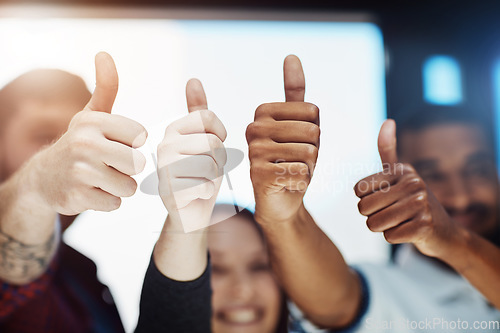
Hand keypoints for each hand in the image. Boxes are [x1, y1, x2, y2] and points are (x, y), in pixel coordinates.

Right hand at [29, 52, 146, 214]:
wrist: (45, 177)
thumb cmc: (79, 144)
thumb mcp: (91, 115)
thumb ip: (106, 88)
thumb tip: (104, 54)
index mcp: (93, 121)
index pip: (141, 137)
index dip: (133, 144)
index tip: (116, 144)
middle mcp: (85, 143)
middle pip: (138, 164)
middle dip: (128, 168)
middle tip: (109, 165)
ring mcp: (80, 171)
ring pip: (129, 186)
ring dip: (119, 186)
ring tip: (101, 178)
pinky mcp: (78, 197)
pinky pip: (115, 203)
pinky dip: (107, 201)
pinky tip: (91, 192)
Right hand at [157, 79, 226, 231]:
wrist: (190, 211)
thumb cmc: (200, 174)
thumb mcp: (204, 140)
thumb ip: (199, 113)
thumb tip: (193, 79)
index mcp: (173, 129)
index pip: (208, 118)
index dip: (220, 136)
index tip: (211, 148)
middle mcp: (164, 145)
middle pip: (212, 142)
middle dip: (218, 160)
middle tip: (205, 170)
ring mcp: (163, 169)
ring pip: (210, 164)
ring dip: (213, 177)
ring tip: (200, 181)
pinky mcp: (169, 191)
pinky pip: (206, 186)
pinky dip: (207, 194)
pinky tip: (195, 195)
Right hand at [246, 55, 319, 223]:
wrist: (281, 200)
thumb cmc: (292, 160)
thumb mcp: (300, 125)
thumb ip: (295, 92)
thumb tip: (291, 55)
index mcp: (263, 112)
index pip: (312, 112)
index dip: (315, 132)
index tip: (297, 143)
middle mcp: (254, 128)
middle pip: (312, 131)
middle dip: (313, 151)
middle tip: (295, 160)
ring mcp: (255, 151)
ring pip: (309, 152)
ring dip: (309, 167)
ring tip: (291, 171)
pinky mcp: (259, 174)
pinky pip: (301, 171)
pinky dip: (302, 181)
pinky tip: (287, 184)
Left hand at [354, 120, 456, 256]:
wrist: (443, 232)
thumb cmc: (413, 202)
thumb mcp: (400, 175)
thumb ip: (388, 151)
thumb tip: (388, 121)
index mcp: (402, 170)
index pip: (358, 190)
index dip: (366, 200)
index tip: (386, 198)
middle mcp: (413, 183)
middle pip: (363, 208)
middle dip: (372, 216)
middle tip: (392, 213)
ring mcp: (421, 204)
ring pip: (374, 223)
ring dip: (383, 227)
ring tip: (400, 221)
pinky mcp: (424, 226)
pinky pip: (389, 236)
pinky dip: (395, 237)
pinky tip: (409, 231)